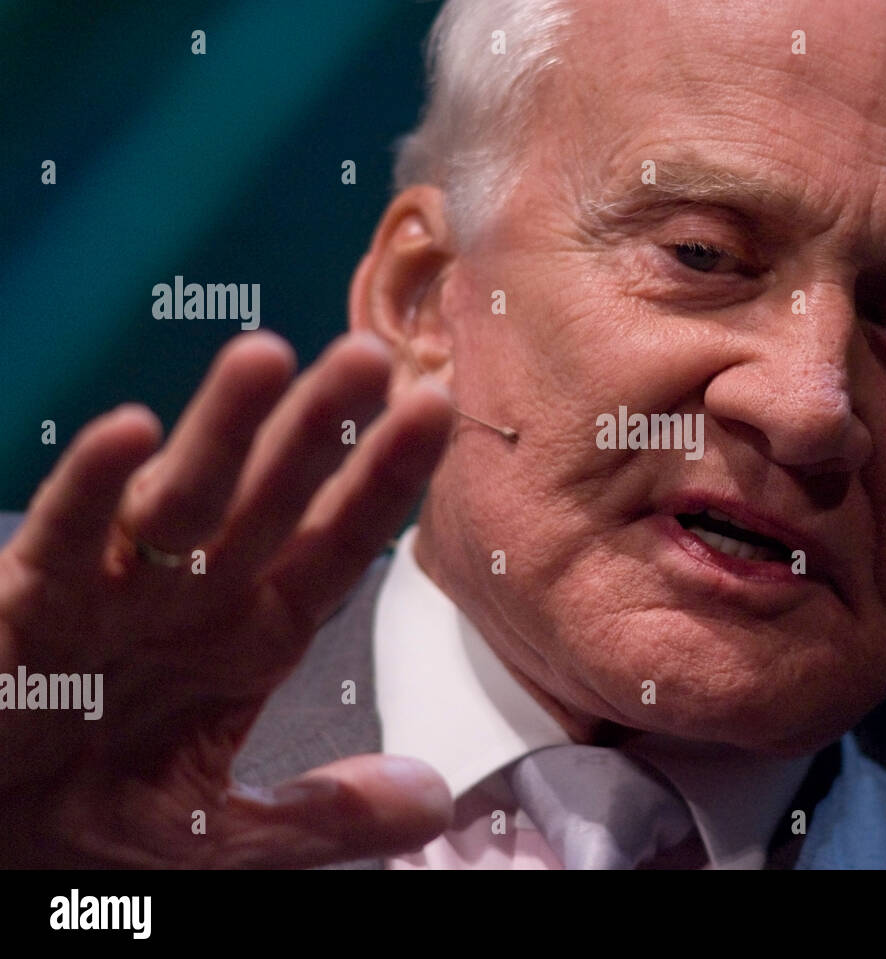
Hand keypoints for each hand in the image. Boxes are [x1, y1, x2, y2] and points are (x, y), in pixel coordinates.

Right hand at [0, 331, 453, 866]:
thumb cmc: (93, 820)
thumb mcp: (226, 834)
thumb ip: (328, 816)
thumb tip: (432, 803)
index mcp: (253, 636)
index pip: (337, 547)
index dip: (384, 483)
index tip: (435, 413)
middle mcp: (195, 597)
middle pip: (269, 500)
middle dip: (319, 431)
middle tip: (370, 356)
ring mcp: (115, 592)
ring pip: (179, 499)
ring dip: (221, 429)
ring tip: (267, 358)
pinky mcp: (30, 602)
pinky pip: (66, 538)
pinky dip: (92, 488)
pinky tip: (129, 433)